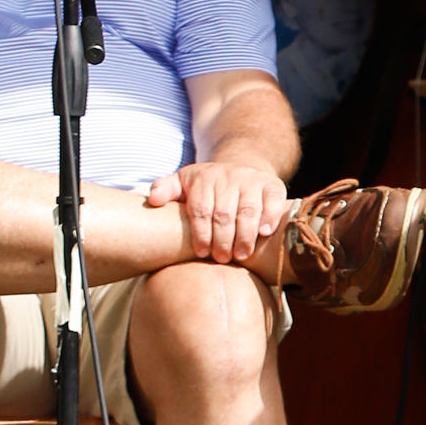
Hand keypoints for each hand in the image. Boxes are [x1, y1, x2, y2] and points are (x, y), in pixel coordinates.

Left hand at [145, 152, 288, 265]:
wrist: (242, 165)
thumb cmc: (208, 184)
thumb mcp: (184, 181)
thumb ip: (165, 189)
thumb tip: (152, 200)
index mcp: (204, 179)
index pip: (201, 210)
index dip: (201, 234)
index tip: (202, 253)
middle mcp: (229, 177)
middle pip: (224, 214)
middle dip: (222, 240)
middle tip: (220, 259)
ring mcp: (252, 180)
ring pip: (248, 210)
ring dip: (244, 236)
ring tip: (240, 255)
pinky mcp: (273, 185)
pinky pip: (273, 201)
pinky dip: (270, 218)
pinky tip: (263, 234)